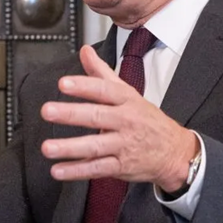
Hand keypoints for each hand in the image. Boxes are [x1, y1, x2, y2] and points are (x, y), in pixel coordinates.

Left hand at [40, 45, 197, 192]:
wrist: (175, 152)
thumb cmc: (147, 120)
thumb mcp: (129, 93)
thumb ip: (102, 72)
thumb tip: (85, 51)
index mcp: (127, 100)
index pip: (104, 90)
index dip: (84, 86)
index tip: (64, 83)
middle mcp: (126, 121)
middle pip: (97, 116)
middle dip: (71, 114)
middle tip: (48, 110)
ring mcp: (124, 145)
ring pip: (95, 146)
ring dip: (70, 148)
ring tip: (47, 147)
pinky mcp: (121, 166)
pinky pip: (97, 168)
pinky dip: (77, 171)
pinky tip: (58, 170)